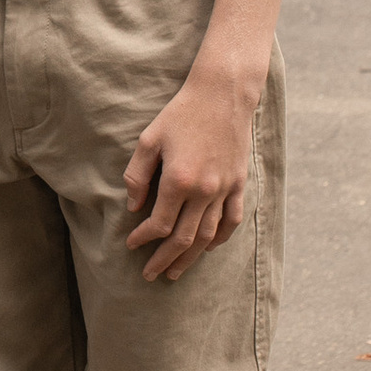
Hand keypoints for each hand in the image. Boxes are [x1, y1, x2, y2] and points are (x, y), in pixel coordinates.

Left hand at [124, 59, 258, 283]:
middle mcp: (204, 191)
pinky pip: (232, 220)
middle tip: (150, 275)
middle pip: (183, 238)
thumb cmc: (180, 114)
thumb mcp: (149, 140)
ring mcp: (225, 189)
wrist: (222, 95)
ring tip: (176, 272)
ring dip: (190, 257)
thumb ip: (137, 175)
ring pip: (208, 235)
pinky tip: (207, 248)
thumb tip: (133, 206)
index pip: (159, 224)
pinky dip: (220, 239)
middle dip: (164, 260)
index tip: (131, 244)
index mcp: (178, 180)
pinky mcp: (239, 183)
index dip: (143, 238)